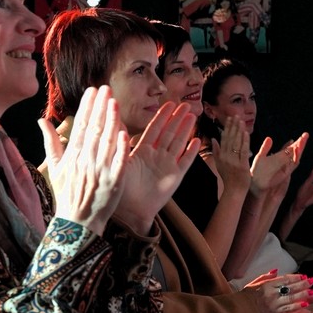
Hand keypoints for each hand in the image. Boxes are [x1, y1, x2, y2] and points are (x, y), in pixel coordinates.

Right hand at [39, 85, 128, 236]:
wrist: (77, 221)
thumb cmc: (67, 193)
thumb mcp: (55, 168)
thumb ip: (51, 142)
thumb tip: (41, 120)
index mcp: (73, 155)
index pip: (80, 125)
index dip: (87, 107)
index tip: (92, 90)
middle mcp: (85, 161)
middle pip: (94, 129)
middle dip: (100, 107)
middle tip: (106, 88)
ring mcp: (99, 171)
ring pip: (106, 142)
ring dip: (111, 121)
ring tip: (115, 102)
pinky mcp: (113, 183)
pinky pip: (118, 162)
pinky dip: (120, 148)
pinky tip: (124, 132)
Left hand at [113, 102, 200, 234]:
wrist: (131, 208)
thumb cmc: (122, 187)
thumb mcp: (120, 161)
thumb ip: (120, 143)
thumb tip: (114, 122)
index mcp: (143, 151)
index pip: (154, 129)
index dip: (162, 116)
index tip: (169, 103)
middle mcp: (157, 156)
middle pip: (169, 133)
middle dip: (177, 119)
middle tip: (185, 105)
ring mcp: (167, 165)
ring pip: (179, 143)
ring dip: (186, 130)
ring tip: (193, 116)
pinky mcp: (176, 177)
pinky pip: (186, 161)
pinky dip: (191, 152)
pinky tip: (197, 140)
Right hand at [211, 116, 250, 195]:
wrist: (234, 191)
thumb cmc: (228, 178)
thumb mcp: (219, 164)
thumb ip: (216, 151)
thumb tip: (213, 139)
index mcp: (221, 156)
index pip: (224, 139)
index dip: (227, 128)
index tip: (229, 118)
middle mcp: (226, 157)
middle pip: (230, 139)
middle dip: (233, 126)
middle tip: (236, 115)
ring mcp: (234, 161)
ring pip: (236, 143)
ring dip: (239, 131)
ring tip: (241, 120)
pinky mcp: (242, 166)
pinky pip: (243, 151)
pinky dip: (244, 141)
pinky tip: (246, 133)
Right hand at [240, 270, 312, 312]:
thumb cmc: (244, 299)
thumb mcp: (252, 284)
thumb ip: (265, 277)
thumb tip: (276, 270)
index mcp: (266, 285)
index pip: (284, 279)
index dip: (295, 277)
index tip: (304, 275)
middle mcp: (271, 293)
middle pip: (290, 287)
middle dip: (303, 284)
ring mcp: (273, 304)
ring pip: (292, 298)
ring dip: (304, 295)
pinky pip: (288, 309)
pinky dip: (297, 306)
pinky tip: (305, 304)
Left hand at [250, 132, 308, 195]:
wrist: (256, 183)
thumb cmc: (257, 171)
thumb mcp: (260, 157)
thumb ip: (265, 148)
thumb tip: (269, 138)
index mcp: (279, 157)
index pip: (289, 148)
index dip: (294, 143)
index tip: (299, 136)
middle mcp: (284, 162)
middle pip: (295, 151)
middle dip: (301, 143)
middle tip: (306, 134)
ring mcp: (286, 167)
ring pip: (296, 157)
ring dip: (300, 148)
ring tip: (303, 140)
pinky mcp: (286, 173)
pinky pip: (293, 165)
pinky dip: (296, 157)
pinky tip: (297, 150)